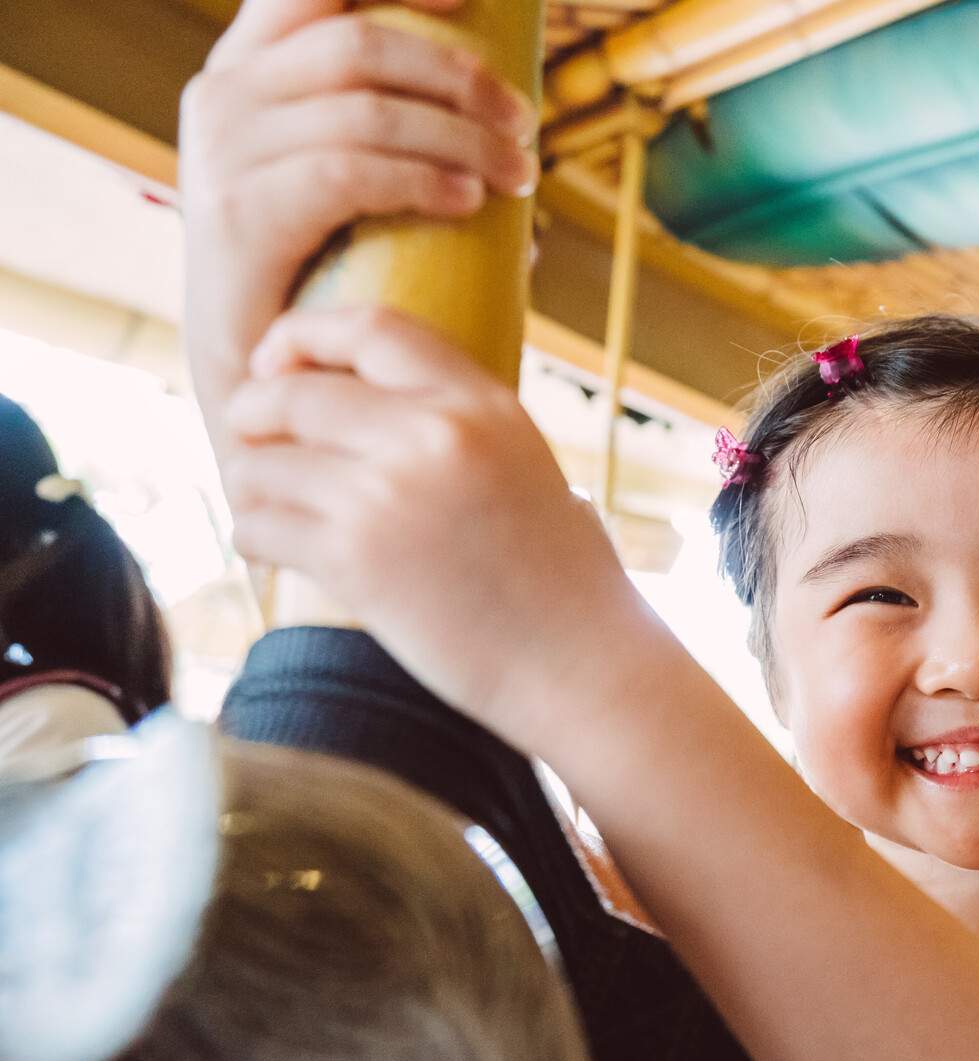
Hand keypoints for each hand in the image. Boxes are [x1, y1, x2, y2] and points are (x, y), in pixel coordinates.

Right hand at [180, 0, 537, 453]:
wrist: (252, 370)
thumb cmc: (322, 271)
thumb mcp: (349, 177)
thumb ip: (397, 131)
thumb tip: (512, 127)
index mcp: (247, 67)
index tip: (471, 0)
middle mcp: (224, 93)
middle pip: (360, 45)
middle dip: (459, 77)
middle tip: (525, 125)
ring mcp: (224, 149)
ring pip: (366, 108)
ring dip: (461, 136)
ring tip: (518, 175)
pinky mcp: (240, 211)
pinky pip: (349, 171)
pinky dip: (422, 180)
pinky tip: (469, 200)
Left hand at [222, 306, 642, 741]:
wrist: (581, 664)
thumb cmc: (562, 579)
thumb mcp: (524, 464)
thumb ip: (457, 423)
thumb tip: (365, 399)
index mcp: (483, 404)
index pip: (371, 327)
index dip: (303, 335)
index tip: (276, 361)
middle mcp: (435, 434)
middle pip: (294, 393)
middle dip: (253, 412)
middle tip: (247, 436)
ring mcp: (390, 495)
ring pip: (263, 464)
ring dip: (251, 484)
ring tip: (267, 504)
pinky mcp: (357, 559)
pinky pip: (261, 526)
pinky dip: (255, 535)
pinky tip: (273, 548)